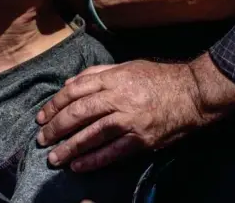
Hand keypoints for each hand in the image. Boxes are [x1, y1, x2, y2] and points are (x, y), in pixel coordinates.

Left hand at [36, 56, 234, 171]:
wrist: (192, 93)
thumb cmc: (158, 78)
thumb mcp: (127, 67)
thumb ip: (97, 73)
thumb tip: (68, 83)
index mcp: (114, 78)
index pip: (75, 90)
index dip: (55, 104)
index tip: (42, 116)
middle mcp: (119, 98)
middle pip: (79, 113)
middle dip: (57, 127)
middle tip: (42, 139)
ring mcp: (130, 120)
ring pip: (92, 134)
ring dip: (70, 148)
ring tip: (54, 158)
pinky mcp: (141, 139)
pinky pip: (113, 152)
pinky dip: (94, 160)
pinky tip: (78, 166)